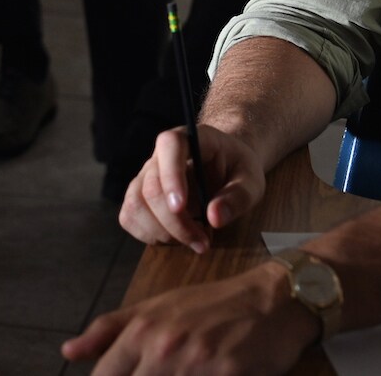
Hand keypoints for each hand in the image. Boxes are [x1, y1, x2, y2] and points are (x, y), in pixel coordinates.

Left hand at [60, 260, 319, 375]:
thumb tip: (69, 352)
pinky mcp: (228, 375)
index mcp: (142, 331)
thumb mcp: (157, 308)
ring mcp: (196, 365)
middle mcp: (164, 347)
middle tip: (164, 374)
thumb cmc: (214, 305)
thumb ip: (109, 331)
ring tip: (185, 373)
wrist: (274, 300)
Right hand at [119, 124, 265, 252]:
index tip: (181, 207)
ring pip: (135, 204)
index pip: (170, 145)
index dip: (171, 176)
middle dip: (175, 223)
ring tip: (191, 240)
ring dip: (161, 232)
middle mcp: (160, 155)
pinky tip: (173, 238)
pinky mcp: (139, 196)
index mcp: (190, 139)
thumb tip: (214, 218)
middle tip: (203, 241)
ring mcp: (145, 176)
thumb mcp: (252, 181)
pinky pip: (129, 217)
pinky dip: (149, 235)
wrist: (226, 167)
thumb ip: (238, 197)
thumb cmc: (237, 169)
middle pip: (152, 188)